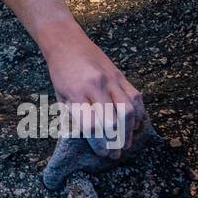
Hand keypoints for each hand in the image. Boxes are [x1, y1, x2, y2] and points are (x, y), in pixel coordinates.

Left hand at [44, 33, 144, 158]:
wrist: (66, 42)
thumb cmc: (60, 72)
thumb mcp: (60, 96)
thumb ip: (74, 117)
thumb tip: (88, 139)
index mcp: (77, 93)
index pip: (93, 126)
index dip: (99, 143)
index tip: (102, 153)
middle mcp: (96, 86)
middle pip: (113, 121)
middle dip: (116, 142)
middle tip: (115, 154)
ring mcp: (111, 80)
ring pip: (128, 111)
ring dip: (129, 131)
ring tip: (125, 143)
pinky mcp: (121, 75)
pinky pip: (136, 97)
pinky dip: (138, 114)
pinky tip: (134, 125)